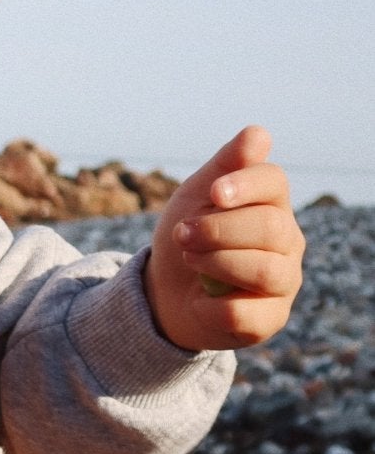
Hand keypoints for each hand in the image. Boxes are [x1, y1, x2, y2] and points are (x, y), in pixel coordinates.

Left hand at [145, 126, 304, 351]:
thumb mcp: (195, 196)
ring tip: (190, 259)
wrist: (166, 292)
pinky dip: (210, 304)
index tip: (212, 193)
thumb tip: (258, 134)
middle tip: (182, 234)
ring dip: (216, 263)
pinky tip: (199, 298)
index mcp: (273, 204)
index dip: (244, 185)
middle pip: (270, 227)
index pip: (274, 182)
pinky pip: (245, 312)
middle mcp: (288, 241)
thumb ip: (225, 166)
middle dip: (217, 230)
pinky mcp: (269, 319)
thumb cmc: (188, 235)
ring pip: (264, 270)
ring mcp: (284, 281)